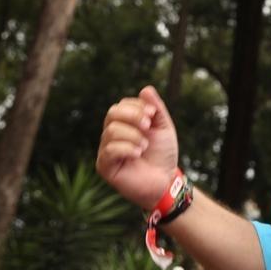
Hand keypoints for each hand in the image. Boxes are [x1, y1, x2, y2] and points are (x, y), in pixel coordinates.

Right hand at [96, 86, 179, 210]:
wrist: (165, 180)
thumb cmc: (162, 154)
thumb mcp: (163, 128)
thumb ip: (156, 109)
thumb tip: (146, 89)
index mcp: (124, 124)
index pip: (121, 105)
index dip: (137, 106)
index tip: (153, 115)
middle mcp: (112, 134)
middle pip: (112, 113)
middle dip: (133, 115)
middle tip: (148, 125)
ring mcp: (107, 150)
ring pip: (111, 131)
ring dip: (133, 135)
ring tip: (145, 146)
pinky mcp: (105, 166)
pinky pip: (109, 150)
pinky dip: (126, 148)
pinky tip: (138, 154)